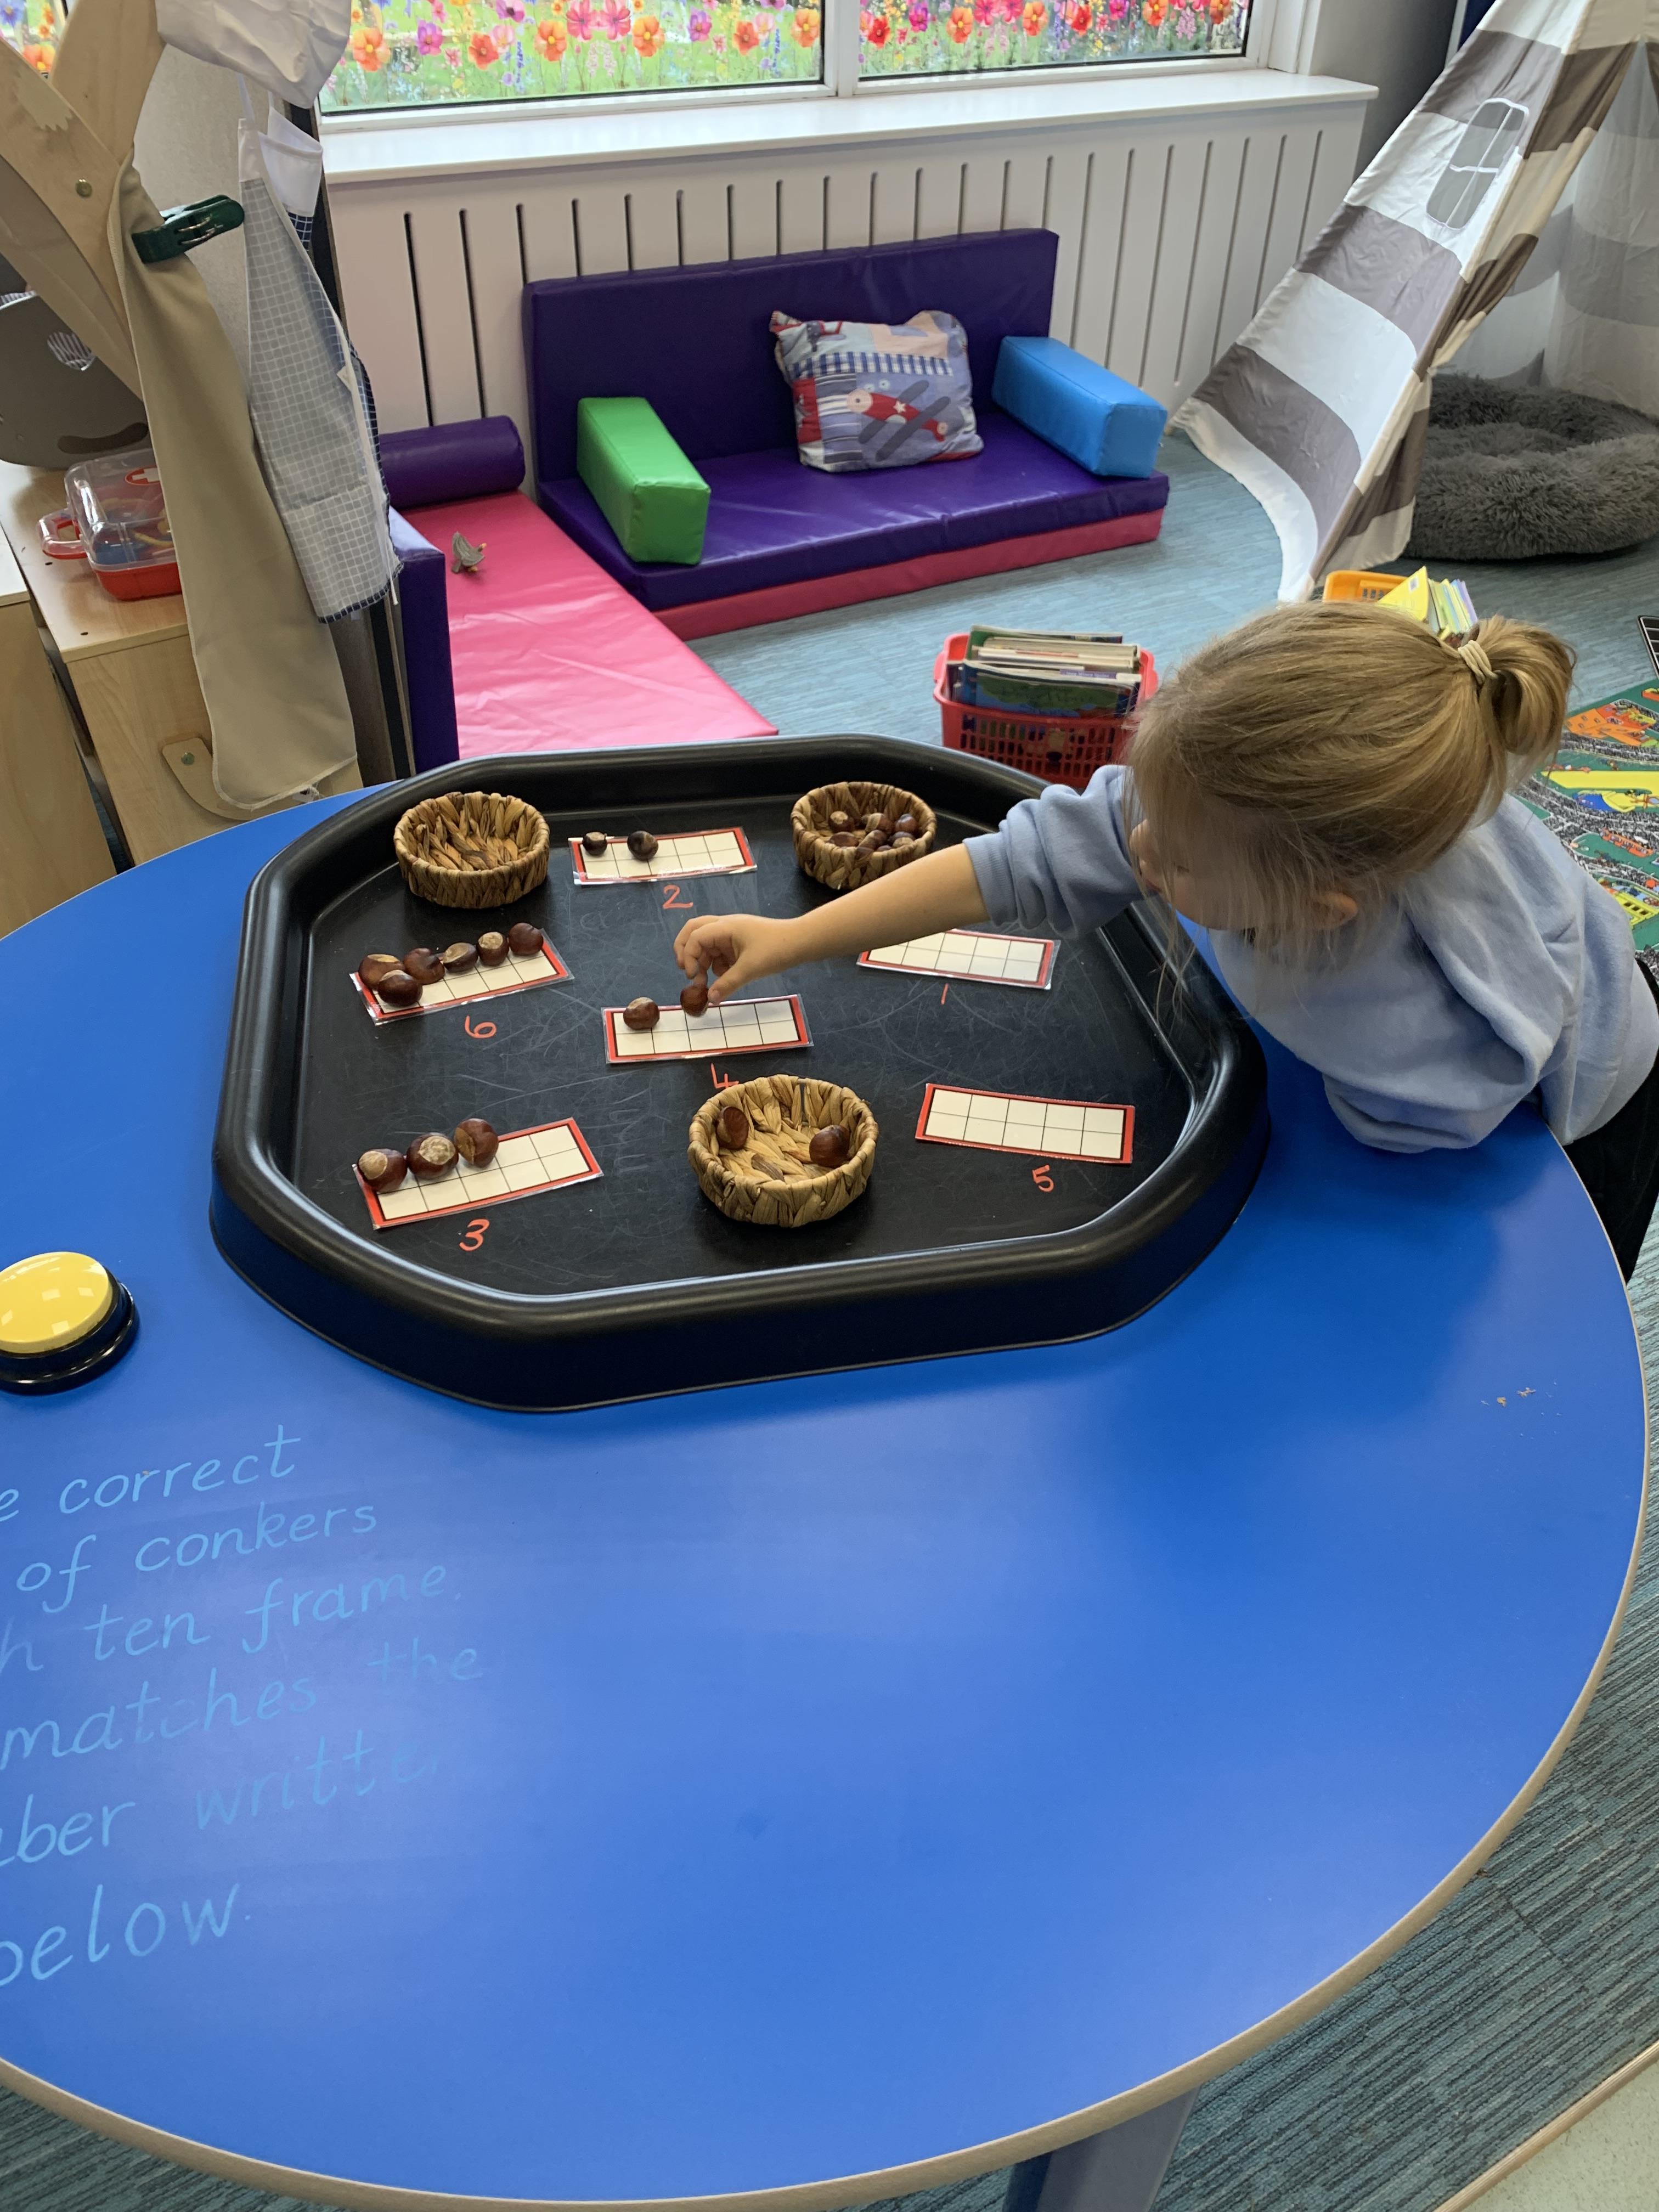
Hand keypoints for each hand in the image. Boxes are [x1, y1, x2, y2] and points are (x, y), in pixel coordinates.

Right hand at [673, 912, 799, 1002]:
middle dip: (686, 951)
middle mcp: (725, 926)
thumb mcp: (750, 969)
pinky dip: (716, 964)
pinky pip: (719, 952)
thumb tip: (710, 999)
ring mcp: (731, 934)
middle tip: (687, 971)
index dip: (689, 956)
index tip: (694, 977)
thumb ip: (727, 984)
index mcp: (725, 926)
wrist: (800, 943)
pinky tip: (724, 977)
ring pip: (706, 944)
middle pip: (694, 931)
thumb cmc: (776, 950)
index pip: (695, 937)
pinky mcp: (738, 943)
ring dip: (702, 962)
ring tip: (705, 982)